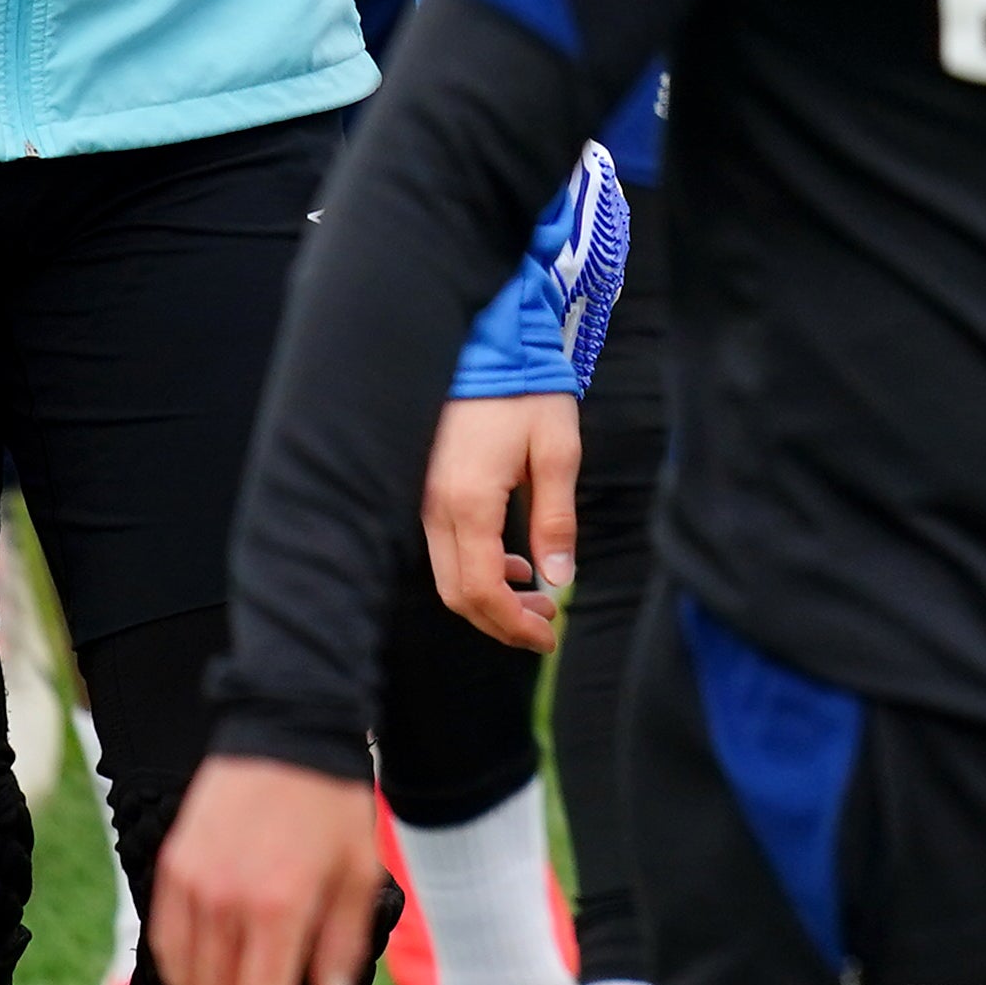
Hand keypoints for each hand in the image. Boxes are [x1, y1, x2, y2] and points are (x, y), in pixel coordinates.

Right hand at [148, 756, 381, 984]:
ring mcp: (191, 886)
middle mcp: (227, 901)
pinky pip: (166, 944)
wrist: (289, 733)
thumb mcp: (359, 871)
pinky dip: (179, 982)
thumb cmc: (333, 803)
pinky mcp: (172, 870)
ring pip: (186, 980)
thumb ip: (340, 943)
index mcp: (280, 904)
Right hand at [423, 393, 580, 651]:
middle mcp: (436, 510)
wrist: (487, 348)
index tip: (549, 636)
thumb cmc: (527, 394)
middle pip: (458, 595)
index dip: (513, 625)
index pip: (482, 590)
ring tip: (540, 600)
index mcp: (468, 504)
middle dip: (502, 622)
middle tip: (548, 626)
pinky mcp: (429, 493)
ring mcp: (426, 503)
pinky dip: (478, 571)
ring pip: (449, 577)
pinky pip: (447, 550)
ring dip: (491, 599)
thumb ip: (556, 520)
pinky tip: (516, 566)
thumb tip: (559, 579)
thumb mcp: (558, 452)